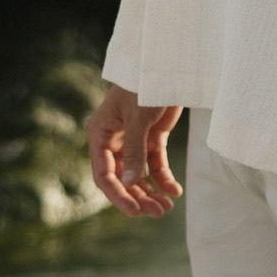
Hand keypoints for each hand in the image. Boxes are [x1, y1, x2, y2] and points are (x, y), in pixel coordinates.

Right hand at [86, 81, 183, 217]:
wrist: (167, 64)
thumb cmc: (144, 84)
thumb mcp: (138, 118)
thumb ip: (134, 151)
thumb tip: (130, 184)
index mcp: (101, 135)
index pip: (104, 174)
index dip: (118, 195)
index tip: (134, 211)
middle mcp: (114, 141)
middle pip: (123, 178)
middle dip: (139, 197)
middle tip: (157, 212)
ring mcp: (133, 140)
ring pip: (139, 175)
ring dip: (151, 192)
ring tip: (166, 208)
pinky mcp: (152, 137)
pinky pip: (155, 164)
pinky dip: (164, 178)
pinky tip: (175, 191)